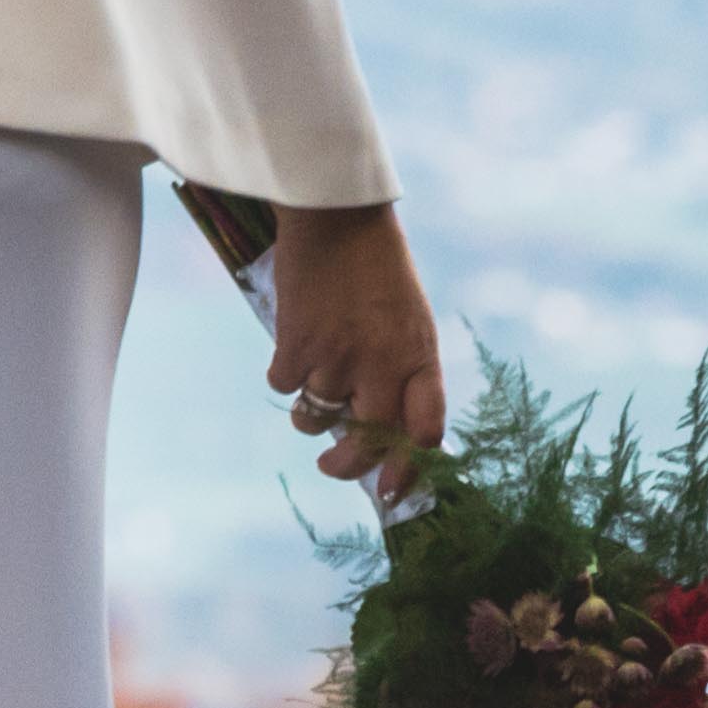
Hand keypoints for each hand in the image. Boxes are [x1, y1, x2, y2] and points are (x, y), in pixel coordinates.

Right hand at [262, 199, 447, 484]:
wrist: (338, 217)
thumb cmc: (380, 270)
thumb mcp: (411, 321)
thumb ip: (406, 372)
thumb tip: (388, 428)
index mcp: (420, 359)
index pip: (424, 435)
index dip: (407, 472)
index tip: (390, 490)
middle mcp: (382, 366)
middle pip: (365, 444)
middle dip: (345, 466)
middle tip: (332, 465)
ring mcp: (337, 357)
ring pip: (315, 418)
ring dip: (310, 412)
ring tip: (313, 383)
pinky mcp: (295, 343)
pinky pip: (284, 385)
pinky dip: (284, 374)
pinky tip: (294, 346)